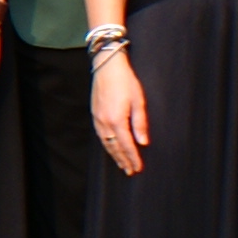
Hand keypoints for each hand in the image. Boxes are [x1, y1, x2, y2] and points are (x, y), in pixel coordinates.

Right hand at [91, 54, 147, 175]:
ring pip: (106, 143)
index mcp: (117, 120)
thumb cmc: (125, 80)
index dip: (133, 158)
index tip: (138, 168)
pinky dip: (107, 145)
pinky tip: (111, 147)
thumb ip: (140, 123)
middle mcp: (104, 122)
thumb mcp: (138, 101)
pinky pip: (100, 135)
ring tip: (121, 164)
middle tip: (129, 171)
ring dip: (113, 155)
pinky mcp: (94, 114)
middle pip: (114, 147)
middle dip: (122, 160)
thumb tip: (143, 142)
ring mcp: (97, 118)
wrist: (107, 65)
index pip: (126, 145)